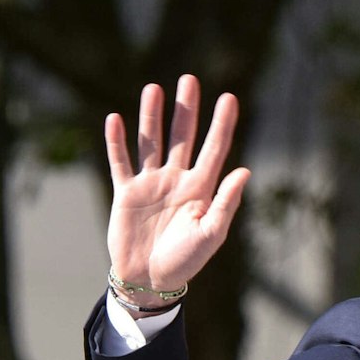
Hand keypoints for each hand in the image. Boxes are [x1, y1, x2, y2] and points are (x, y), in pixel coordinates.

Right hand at [104, 74, 250, 295]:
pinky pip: (120, 162)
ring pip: (151, 142)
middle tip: (189, 79)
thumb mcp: (211, 234)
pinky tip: (115, 118)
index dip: (222, 124)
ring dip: (152, 116)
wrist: (149, 280)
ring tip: (154, 88)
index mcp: (201, 190)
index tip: (229, 97)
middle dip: (186, 109)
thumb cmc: (185, 262)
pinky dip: (116, 142)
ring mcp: (150, 184)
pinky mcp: (126, 193)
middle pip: (182, 137)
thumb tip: (244, 170)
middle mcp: (176, 181)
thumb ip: (226, 203)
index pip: (214, 149)